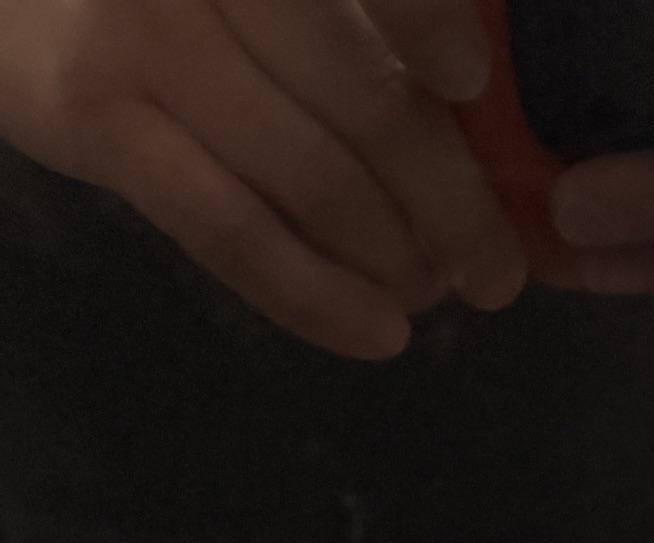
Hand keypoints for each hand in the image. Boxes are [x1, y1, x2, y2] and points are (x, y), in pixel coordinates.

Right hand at [0, 0, 525, 359]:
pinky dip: (316, 295)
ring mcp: (137, 31)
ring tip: (430, 295)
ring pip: (312, 174)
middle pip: (365, 99)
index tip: (470, 83)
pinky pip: (232, 227)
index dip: (423, 22)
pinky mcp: (94, 114)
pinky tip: (376, 336)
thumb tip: (473, 116)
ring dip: (394, 258)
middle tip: (496, 273)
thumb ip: (348, 21)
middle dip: (452, 205)